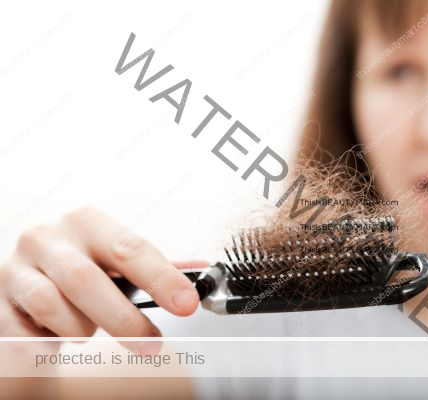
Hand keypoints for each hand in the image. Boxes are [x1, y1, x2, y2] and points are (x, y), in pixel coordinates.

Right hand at [0, 207, 200, 355]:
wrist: (28, 269)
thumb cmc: (84, 262)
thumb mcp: (117, 256)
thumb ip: (157, 265)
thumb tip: (203, 272)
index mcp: (87, 221)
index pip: (129, 248)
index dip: (161, 278)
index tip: (187, 304)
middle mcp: (48, 237)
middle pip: (87, 280)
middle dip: (123, 319)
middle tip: (151, 343)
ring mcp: (16, 267)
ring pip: (51, 305)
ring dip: (80, 328)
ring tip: (90, 331)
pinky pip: (20, 332)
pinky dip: (46, 343)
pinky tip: (59, 340)